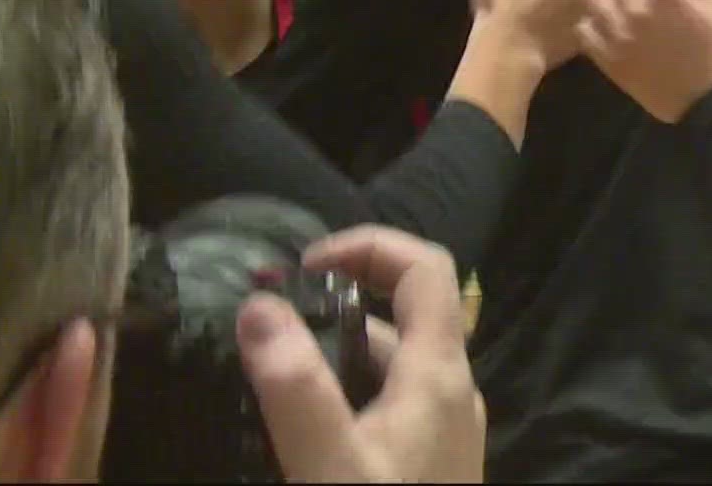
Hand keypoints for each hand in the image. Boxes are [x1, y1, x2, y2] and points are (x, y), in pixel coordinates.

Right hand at [236, 227, 484, 482]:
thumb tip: (260, 305)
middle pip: (403, 314)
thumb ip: (295, 387)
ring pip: (391, 365)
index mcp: (440, 374)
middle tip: (266, 320)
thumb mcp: (330, 462)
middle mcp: (452, 392)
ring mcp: (444, 430)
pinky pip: (389, 406)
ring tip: (265, 372)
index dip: (368, 247)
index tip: (300, 266)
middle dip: (335, 302)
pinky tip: (296, 427)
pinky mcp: (429, 464)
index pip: (425, 268)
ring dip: (333, 353)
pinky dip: (345, 394)